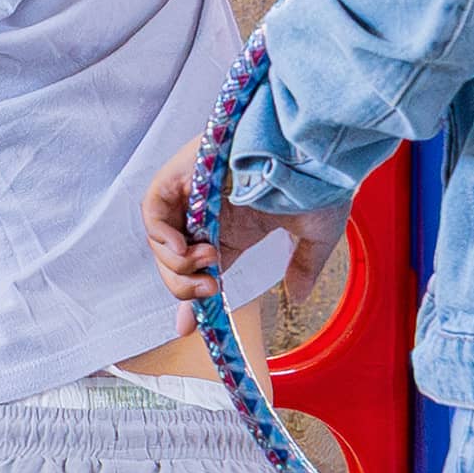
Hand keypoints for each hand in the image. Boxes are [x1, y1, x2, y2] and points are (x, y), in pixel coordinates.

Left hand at [142, 147, 339, 301]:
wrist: (317, 145)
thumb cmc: (321, 178)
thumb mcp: (317, 232)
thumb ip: (303, 266)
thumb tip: (298, 296)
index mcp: (235, 225)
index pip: (200, 267)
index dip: (191, 295)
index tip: (191, 327)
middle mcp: (210, 209)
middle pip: (175, 258)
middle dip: (185, 285)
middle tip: (211, 291)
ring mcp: (193, 190)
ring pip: (160, 236)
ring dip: (175, 264)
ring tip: (206, 266)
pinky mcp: (181, 172)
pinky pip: (152, 208)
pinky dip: (160, 234)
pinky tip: (185, 249)